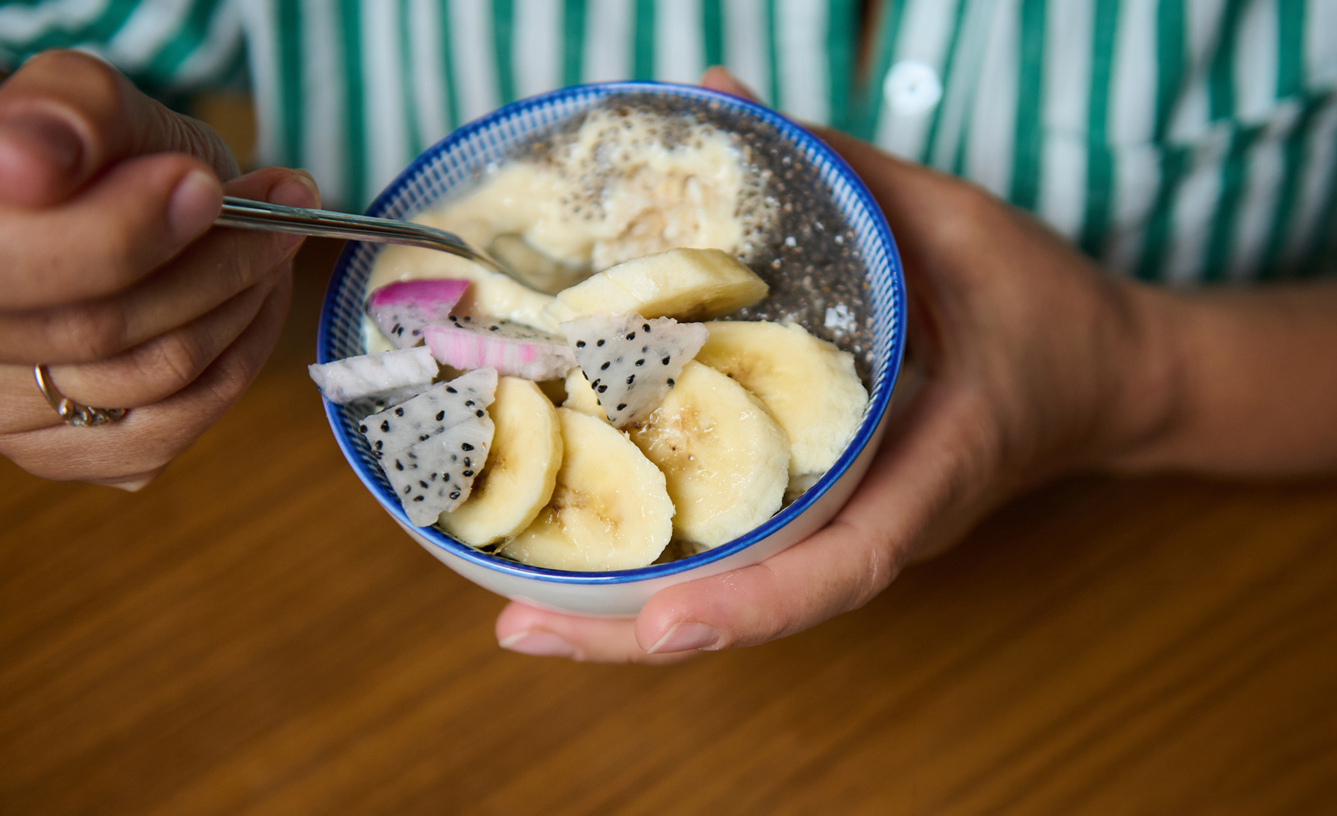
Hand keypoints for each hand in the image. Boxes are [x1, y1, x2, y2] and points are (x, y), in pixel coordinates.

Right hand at [0, 50, 318, 488]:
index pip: (18, 267)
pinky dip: (235, 363)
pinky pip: (168, 432)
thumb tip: (38, 165)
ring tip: (274, 246)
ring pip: (152, 380)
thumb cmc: (100, 152)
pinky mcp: (64, 454)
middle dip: (218, 263)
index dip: (123, 231)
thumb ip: (68, 115)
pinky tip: (252, 306)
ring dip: (241, 309)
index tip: (205, 186)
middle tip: (282, 212)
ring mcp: (5, 415)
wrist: (113, 202)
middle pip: (101, 329)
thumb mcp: (86, 101)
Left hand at [492, 69, 1164, 662]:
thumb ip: (842, 168)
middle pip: (763, 607)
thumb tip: (715, 90)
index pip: (850, 561)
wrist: (1105, 379)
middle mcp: (886, 523)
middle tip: (519, 630)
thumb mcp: (960, 225)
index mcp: (937, 471)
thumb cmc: (1045, 309)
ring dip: (630, 621)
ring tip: (522, 617)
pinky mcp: (837, 517)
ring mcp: (858, 530)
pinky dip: (662, 566)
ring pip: (743, 599)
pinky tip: (573, 559)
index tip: (660, 624)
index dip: (756, 601)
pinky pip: (747, 557)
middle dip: (638, 634)